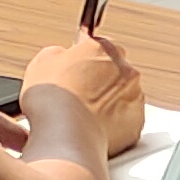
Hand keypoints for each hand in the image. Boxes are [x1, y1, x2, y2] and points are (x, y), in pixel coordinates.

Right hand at [20, 29, 145, 158]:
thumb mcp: (43, 61)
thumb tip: (63, 57)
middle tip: (78, 95)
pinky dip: (114, 124)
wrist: (64, 132)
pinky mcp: (136, 124)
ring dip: (108, 103)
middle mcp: (126, 70)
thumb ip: (60, 53)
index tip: (76, 70)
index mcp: (105, 49)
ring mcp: (135, 98)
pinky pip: (126, 121)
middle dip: (99, 82)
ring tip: (83, 115)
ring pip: (123, 97)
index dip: (85, 60)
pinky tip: (94, 128)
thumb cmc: (52, 96)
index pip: (99, 47)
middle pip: (115, 72)